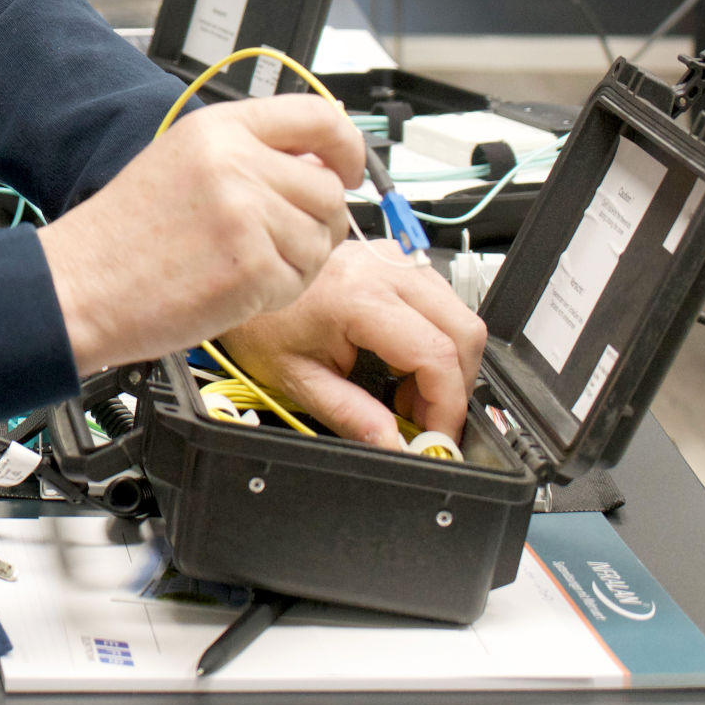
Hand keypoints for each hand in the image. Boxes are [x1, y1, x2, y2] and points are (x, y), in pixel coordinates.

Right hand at [37, 96, 361, 373]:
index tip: (348, 170)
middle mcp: (236, 161)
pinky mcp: (252, 266)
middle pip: (329, 189)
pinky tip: (233, 289)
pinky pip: (302, 280)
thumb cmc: (122, 237)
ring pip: (322, 238)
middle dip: (314, 223)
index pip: (318, 117)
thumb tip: (320, 169)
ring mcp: (246, 213)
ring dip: (296, 262)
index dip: (347, 147)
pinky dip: (277, 293)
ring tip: (239, 266)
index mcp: (217, 128)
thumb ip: (248, 155)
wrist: (78, 285)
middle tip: (271, 243)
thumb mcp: (181, 164)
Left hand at [218, 242, 487, 446]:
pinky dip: (436, 336)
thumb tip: (395, 446)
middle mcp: (383, 269)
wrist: (240, 275)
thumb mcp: (297, 378)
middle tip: (425, 417)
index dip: (448, 405)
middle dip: (457, 385)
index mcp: (358, 297)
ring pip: (458, 313)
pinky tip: (402, 360)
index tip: (438, 435)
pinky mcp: (394, 258)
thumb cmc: (258, 321)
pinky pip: (441, 299)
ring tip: (407, 390)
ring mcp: (392, 258)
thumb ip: (350, 415)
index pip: (435, 355)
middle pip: (464, 331)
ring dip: (448, 360)